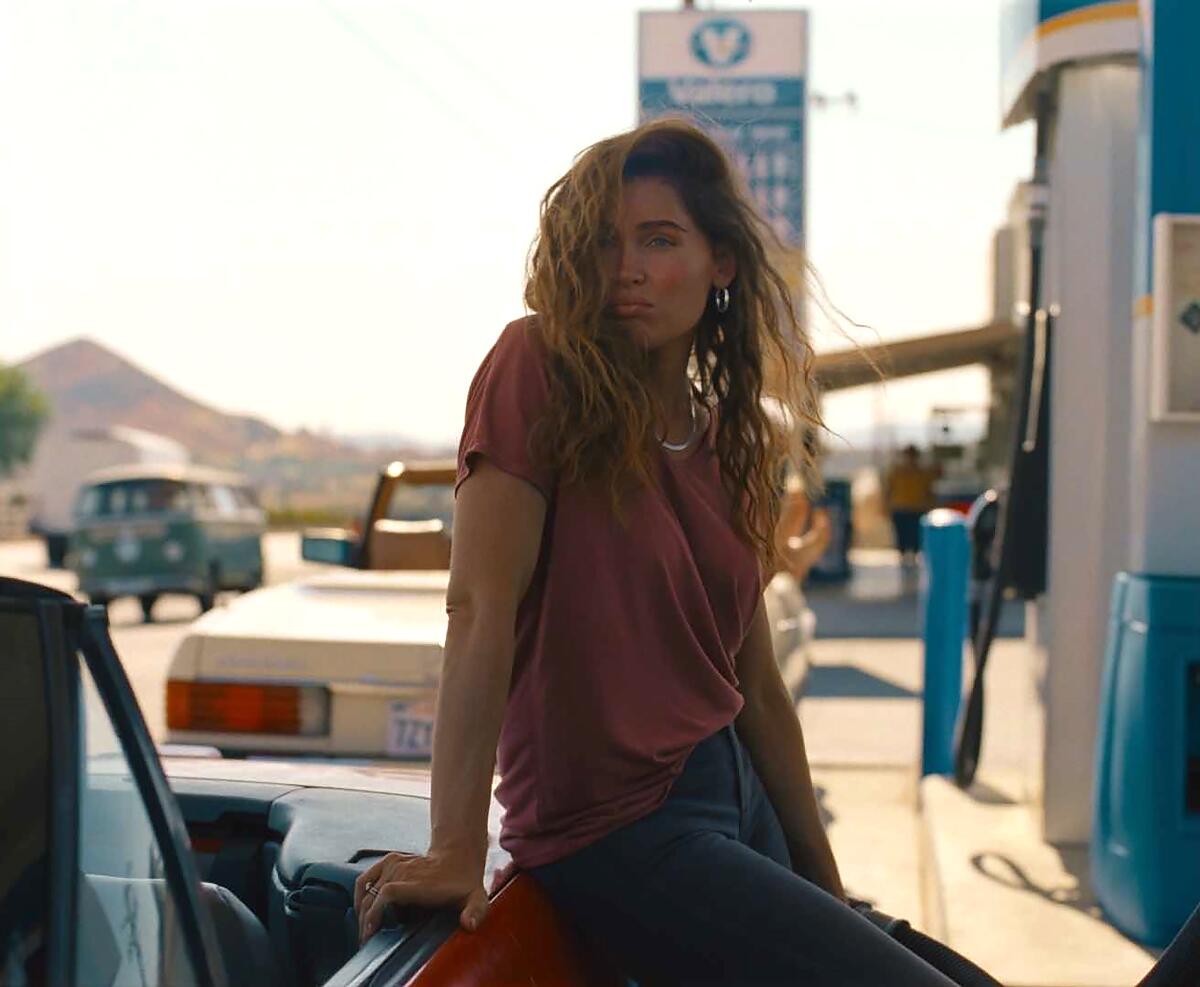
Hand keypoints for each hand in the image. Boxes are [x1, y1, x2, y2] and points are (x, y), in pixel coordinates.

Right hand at [353, 849, 488, 944]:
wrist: (458, 856)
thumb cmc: (464, 883)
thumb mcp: (476, 898)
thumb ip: (475, 912)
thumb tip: (469, 925)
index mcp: (419, 882)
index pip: (388, 893)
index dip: (376, 912)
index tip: (372, 931)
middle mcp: (403, 871)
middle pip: (373, 895)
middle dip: (366, 920)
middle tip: (367, 941)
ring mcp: (395, 864)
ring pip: (366, 888)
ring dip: (361, 910)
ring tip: (364, 929)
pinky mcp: (389, 861)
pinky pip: (365, 877)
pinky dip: (359, 894)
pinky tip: (361, 910)